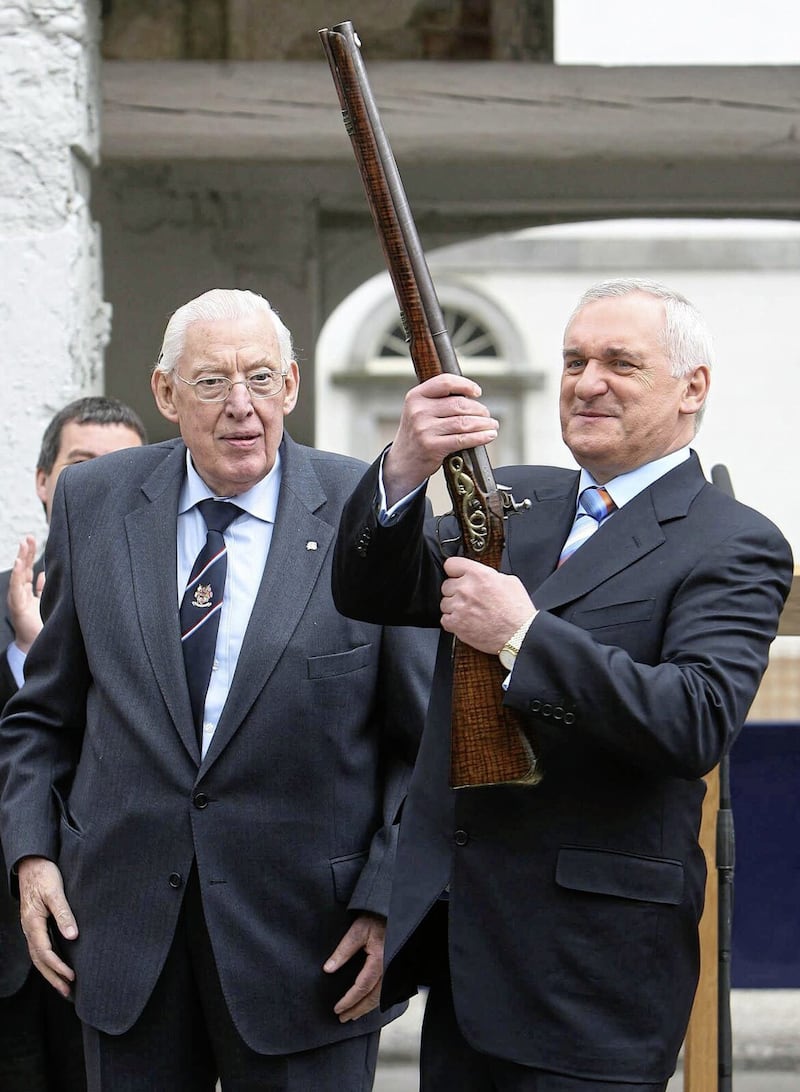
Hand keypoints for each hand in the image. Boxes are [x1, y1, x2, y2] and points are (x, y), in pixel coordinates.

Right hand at [8, 536, 43, 652]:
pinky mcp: (17, 606)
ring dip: (20, 560)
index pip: (27, 568)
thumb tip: (44, 574)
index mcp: (26, 591)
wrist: (36, 643)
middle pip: (22, 568)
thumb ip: (42, 588)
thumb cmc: (40, 624)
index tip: (33, 540)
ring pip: (17, 575)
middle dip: (25, 552)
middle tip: (28, 537)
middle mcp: (20, 593)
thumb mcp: (44, 601)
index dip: (29, 554)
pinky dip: (16, 576)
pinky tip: (18, 564)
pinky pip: (15, 588)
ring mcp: (17, 598)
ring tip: (23, 546)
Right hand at [17, 857, 77, 998]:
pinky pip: (40, 948)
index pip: (45, 952)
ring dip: (51, 972)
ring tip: (65, 986)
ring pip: (38, 956)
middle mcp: (29, 929)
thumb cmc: (44, 875)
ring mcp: (31, 928)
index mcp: (33, 923)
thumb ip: (64, 913)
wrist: (32, 863)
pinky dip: (49, 961)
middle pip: (39, 960)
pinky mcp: (35, 924)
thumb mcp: (55, 892)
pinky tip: (58, 966)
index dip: (58, 967)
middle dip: (53, 978)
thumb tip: (73, 936)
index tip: (72, 977)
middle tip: (68, 993)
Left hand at [323, 912, 386, 1021]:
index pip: (362, 987)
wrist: (394, 911)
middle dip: (357, 1010)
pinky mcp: (395, 968)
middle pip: (373, 998)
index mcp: (379, 960)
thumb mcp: (357, 931)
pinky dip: (375, 1000)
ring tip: (352, 1015)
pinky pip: (386, 990)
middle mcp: (389, 968)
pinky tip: (367, 1003)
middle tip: (342, 1018)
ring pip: (381, 996)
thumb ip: (343, 951)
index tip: (337, 1009)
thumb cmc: (375, 919)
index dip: (349, 1001)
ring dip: (366, 1008)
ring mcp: (394, 969)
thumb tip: (327, 969)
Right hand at [383, 375, 497, 505]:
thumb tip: (472, 397)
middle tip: (487, 415)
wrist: (402, 462)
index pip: (445, 382)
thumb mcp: (418, 412)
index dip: (465, 385)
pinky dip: (480, 437)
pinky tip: (488, 436)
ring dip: (483, 423)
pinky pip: (463, 439)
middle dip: (479, 409)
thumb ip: (438, 401)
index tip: (477, 392)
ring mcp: (424, 429)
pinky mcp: (432, 446)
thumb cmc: (417, 435)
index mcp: (415, 396)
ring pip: (464, 422)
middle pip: (458, 404)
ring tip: (492, 425)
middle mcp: (418, 411)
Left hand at [440, 556, 535, 652]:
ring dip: (454, 607)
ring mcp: (459, 607)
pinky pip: (445, 619)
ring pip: (444, 603)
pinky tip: (466, 622)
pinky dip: (453, 621)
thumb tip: (481, 575)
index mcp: (479, 575)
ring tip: (469, 612)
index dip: (455, 570)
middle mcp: (466, 589)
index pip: (451, 564)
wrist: (519, 634)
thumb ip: (490, 575)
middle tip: (469, 598)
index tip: (457, 575)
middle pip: (446, 585)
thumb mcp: (509, 582)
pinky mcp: (456, 624)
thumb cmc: (518, 611)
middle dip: (456, 591)